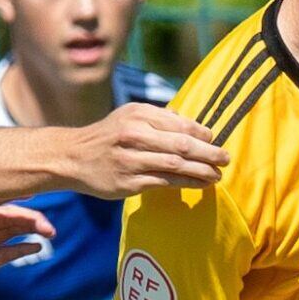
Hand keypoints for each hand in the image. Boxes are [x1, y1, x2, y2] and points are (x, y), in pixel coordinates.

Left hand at [0, 203, 56, 299]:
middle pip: (6, 217)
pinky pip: (7, 254)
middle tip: (48, 226)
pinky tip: (37, 248)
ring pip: (11, 233)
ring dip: (30, 230)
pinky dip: (22, 249)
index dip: (10, 194)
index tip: (32, 189)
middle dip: (28, 219)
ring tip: (50, 232)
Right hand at [63, 104, 227, 198]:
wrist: (72, 157)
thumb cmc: (106, 136)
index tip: (214, 139)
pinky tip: (200, 184)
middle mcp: (135, 134)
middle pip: (183, 144)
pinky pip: (165, 182)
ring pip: (176, 164)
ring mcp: (132, 159)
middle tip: (226, 158)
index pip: (180, 124)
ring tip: (218, 174)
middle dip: (209, 152)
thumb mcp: (127, 116)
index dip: (203, 133)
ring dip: (202, 170)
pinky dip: (187, 183)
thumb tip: (189, 123)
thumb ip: (157, 117)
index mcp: (139, 115)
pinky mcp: (129, 181)